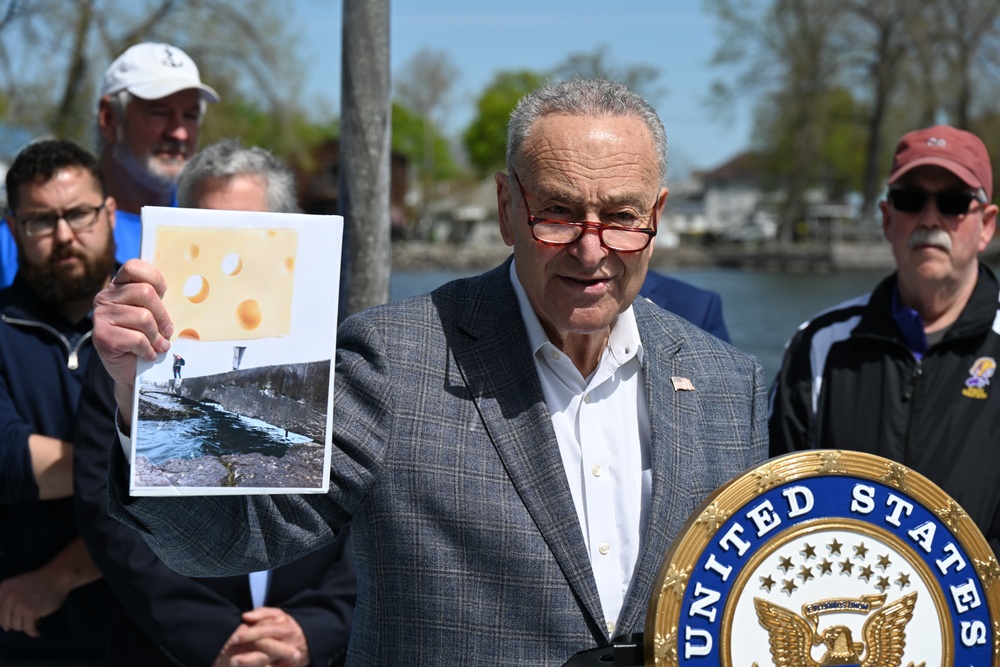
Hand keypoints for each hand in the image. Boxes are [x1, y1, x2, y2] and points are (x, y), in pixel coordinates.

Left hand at [0, 569, 68, 637]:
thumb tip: (4, 626)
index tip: (15, 620)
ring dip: (25, 627)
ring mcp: (19, 604)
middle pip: (5, 622)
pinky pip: (28, 628)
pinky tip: (37, 632)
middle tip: (26, 622)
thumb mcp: (17, 586)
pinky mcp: (30, 611)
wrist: (57, 577)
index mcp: (4, 589)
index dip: (5, 619)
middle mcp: (8, 597)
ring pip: (16, 626)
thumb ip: (8, 600)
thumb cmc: (40, 583)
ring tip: (34, 621)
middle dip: (16, 624)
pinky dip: (33, 632)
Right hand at [93, 259, 172, 423]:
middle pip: (145, 292)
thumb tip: (185, 292)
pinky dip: (148, 349)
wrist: (129, 370)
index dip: (154, 279)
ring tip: (159, 345)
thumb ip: (156, 301)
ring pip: (143, 317)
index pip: (134, 267)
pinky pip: (136, 339)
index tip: (163, 294)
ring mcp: (100, 316)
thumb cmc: (144, 339)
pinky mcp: (101, 336)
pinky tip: (148, 354)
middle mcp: (104, 297)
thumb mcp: (152, 314)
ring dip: (157, 337)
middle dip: (163, 315)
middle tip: (167, 331)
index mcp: (117, 287)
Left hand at [213, 607, 309, 666]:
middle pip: (267, 649)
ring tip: (234, 664)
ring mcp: (286, 659)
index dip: (250, 634)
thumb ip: (262, 613)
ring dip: (250, 664)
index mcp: (285, 629)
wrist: (306, 645)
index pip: (266, 631)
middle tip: (232, 659)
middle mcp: (287, 645)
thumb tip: (245, 616)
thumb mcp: (279, 615)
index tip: (235, 638)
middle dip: (249, 655)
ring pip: (267, 662)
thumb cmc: (287, 628)